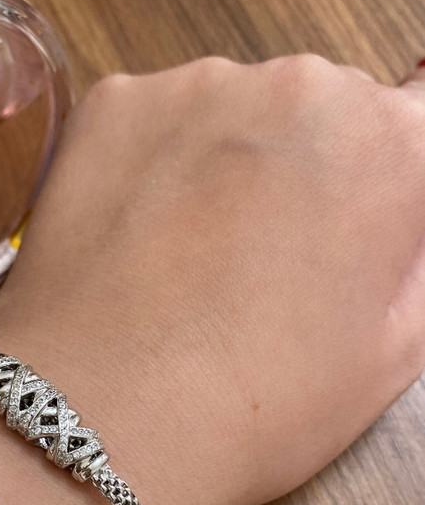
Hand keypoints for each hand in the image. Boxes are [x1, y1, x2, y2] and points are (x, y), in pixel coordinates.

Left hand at [0, 56, 424, 504]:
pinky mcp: (113, 106)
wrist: (110, 417)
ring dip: (216, 167)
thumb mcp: (392, 349)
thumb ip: (412, 258)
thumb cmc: (260, 402)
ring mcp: (197, 88)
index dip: (365, 187)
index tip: (331, 233)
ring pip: (224, 115)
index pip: (401, 128)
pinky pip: (148, 123)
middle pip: (311, 115)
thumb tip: (393, 214)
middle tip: (251, 265)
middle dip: (293, 175)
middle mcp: (302, 87)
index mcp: (387, 144)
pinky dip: (147, 167)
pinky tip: (133, 241)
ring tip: (183, 262)